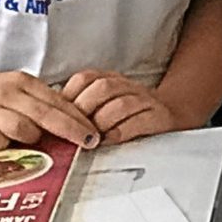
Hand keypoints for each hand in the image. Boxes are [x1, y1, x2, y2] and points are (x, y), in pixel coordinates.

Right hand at [0, 67, 100, 148]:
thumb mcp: (12, 89)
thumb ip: (37, 103)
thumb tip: (68, 123)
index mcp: (21, 82)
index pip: (57, 100)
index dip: (78, 118)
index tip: (93, 131)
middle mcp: (7, 94)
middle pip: (47, 114)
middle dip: (72, 130)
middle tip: (88, 142)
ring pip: (24, 129)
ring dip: (35, 140)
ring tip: (35, 143)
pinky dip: (5, 147)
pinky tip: (5, 146)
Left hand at [63, 69, 180, 144]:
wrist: (172, 113)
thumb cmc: (128, 115)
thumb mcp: (103, 105)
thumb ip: (80, 109)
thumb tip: (48, 123)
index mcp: (109, 79)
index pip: (85, 79)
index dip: (69, 97)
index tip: (57, 118)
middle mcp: (127, 86)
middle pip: (102, 88)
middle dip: (84, 111)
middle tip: (72, 131)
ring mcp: (144, 100)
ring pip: (120, 104)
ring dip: (101, 122)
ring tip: (90, 139)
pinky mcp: (159, 116)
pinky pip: (139, 121)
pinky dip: (121, 132)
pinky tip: (109, 142)